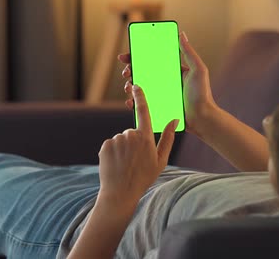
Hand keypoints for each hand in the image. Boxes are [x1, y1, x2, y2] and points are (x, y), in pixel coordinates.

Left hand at [98, 85, 178, 206]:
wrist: (120, 192)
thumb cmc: (144, 178)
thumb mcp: (160, 160)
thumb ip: (167, 138)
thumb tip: (174, 120)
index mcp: (145, 138)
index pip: (144, 111)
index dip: (140, 97)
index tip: (137, 86)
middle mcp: (130, 135)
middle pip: (132, 132)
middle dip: (134, 142)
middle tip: (135, 161)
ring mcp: (116, 140)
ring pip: (121, 139)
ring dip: (123, 149)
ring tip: (125, 165)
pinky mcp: (105, 146)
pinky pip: (111, 145)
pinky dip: (113, 152)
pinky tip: (116, 165)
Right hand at [118, 31, 215, 135]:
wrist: (202, 118)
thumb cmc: (202, 95)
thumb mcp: (198, 70)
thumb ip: (189, 52)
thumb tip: (181, 35)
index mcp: (171, 70)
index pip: (151, 60)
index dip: (138, 56)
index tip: (128, 55)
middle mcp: (163, 81)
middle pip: (142, 72)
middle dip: (130, 70)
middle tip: (126, 72)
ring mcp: (159, 94)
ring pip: (139, 88)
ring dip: (129, 86)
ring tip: (129, 87)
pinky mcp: (157, 107)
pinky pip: (142, 104)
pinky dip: (133, 102)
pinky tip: (130, 101)